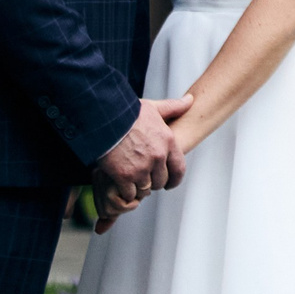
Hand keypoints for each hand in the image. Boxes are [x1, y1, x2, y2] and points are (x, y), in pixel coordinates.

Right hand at [92, 93, 192, 213]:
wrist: (104, 118)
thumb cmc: (127, 112)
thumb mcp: (154, 107)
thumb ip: (174, 107)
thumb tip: (190, 100)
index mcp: (167, 142)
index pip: (179, 169)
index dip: (175, 179)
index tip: (170, 184)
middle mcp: (157, 157)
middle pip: (161, 181)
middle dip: (155, 182)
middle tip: (146, 179)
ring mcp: (141, 168)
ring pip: (146, 188)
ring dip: (140, 187)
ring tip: (133, 182)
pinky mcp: (124, 176)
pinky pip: (130, 193)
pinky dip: (127, 192)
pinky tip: (122, 185)